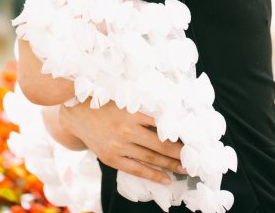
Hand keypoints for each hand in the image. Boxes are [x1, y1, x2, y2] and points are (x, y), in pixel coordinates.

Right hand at [59, 99, 186, 184]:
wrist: (77, 112)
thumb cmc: (106, 99)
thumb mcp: (126, 96)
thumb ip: (147, 102)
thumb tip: (174, 108)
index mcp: (132, 112)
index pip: (163, 124)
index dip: (181, 131)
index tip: (195, 136)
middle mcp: (126, 130)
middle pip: (161, 144)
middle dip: (181, 152)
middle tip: (197, 157)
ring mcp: (119, 147)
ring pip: (151, 159)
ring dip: (171, 165)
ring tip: (186, 169)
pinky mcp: (112, 158)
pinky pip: (136, 169)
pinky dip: (153, 175)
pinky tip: (167, 179)